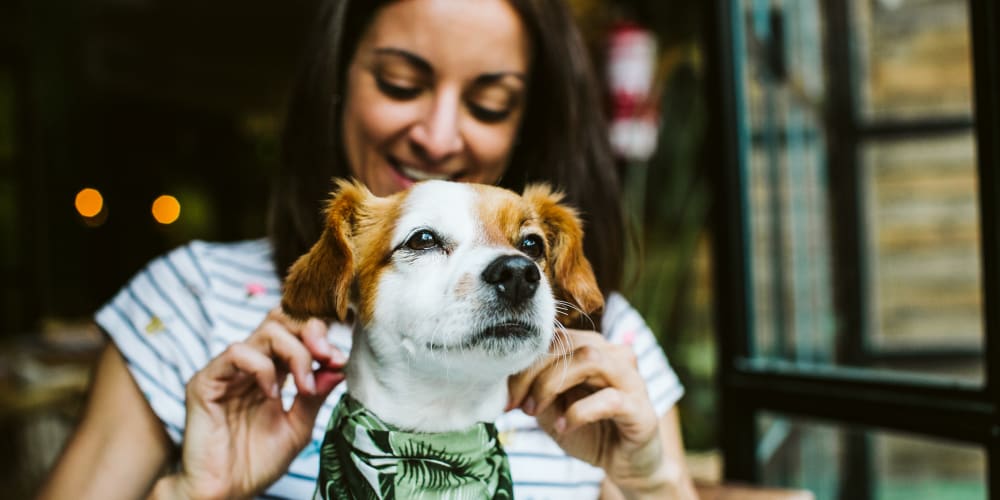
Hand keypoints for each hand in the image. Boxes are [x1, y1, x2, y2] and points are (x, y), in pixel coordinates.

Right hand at [161, 308, 346, 499]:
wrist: (226, 492)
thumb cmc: (257, 462)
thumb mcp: (298, 427)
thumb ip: (316, 395)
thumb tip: (339, 364)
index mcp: (273, 371)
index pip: (294, 330)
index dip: (320, 336)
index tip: (339, 359)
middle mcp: (250, 364)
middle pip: (281, 320)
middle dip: (310, 331)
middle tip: (328, 356)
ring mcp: (227, 370)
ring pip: (265, 332)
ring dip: (295, 353)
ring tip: (304, 386)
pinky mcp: (206, 381)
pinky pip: (237, 353)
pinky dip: (263, 367)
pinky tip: (273, 394)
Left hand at [507, 329, 672, 495]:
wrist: (624, 464)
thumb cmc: (587, 431)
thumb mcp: (551, 409)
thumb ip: (533, 390)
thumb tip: (501, 379)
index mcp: (591, 348)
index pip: (553, 338)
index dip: (524, 362)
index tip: (504, 394)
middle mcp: (614, 355)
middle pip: (568, 343)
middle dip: (533, 373)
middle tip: (516, 404)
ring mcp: (631, 378)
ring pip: (590, 359)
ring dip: (552, 384)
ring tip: (535, 411)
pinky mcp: (641, 407)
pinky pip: (609, 399)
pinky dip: (579, 412)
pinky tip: (563, 427)